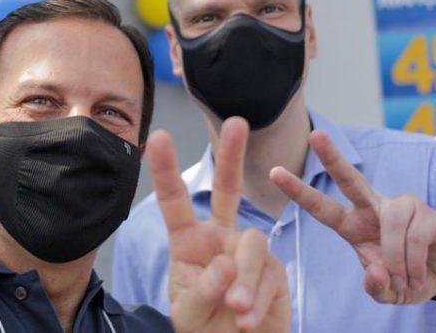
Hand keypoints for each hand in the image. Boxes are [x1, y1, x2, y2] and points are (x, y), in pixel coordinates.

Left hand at [150, 118, 289, 331]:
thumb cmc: (205, 329)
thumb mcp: (188, 313)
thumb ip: (201, 290)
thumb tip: (226, 264)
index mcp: (188, 242)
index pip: (175, 202)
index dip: (166, 170)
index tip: (160, 137)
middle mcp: (220, 238)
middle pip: (228, 190)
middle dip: (233, 156)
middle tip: (238, 123)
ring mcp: (248, 252)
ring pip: (252, 244)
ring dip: (243, 280)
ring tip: (235, 310)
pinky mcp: (275, 270)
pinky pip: (269, 273)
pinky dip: (257, 298)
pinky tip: (246, 320)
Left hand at [270, 130, 435, 304]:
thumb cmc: (411, 277)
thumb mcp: (389, 292)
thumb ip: (376, 287)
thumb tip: (375, 271)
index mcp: (354, 225)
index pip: (322, 207)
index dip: (299, 192)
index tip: (274, 172)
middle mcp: (374, 208)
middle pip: (350, 179)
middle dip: (332, 157)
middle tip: (314, 135)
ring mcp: (401, 206)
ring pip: (390, 223)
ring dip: (397, 259)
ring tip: (406, 279)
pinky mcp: (427, 212)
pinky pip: (413, 235)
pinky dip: (414, 262)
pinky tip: (419, 272)